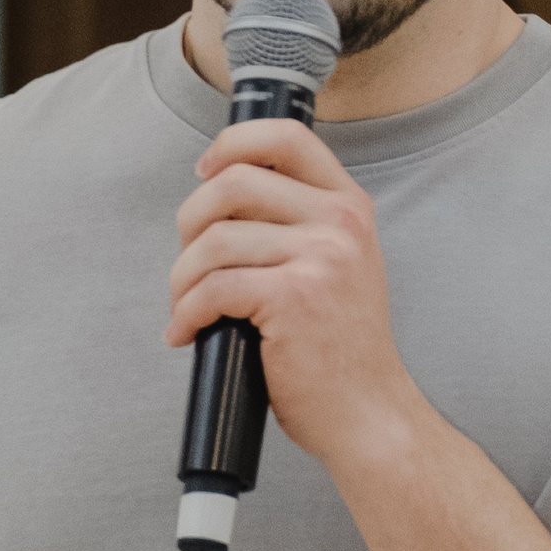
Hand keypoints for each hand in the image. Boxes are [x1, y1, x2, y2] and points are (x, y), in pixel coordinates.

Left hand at [166, 117, 422, 478]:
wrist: (369, 414)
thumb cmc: (339, 351)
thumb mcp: (336, 268)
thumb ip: (296, 227)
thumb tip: (217, 200)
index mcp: (348, 206)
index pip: (285, 137)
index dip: (232, 144)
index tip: (204, 173)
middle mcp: (340, 222)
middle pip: (233, 183)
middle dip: (190, 222)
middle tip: (188, 265)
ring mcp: (321, 257)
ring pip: (214, 240)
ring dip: (181, 279)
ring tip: (186, 309)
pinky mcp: (294, 297)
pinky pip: (212, 289)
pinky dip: (185, 313)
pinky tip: (187, 334)